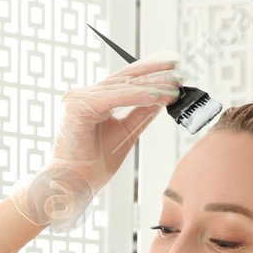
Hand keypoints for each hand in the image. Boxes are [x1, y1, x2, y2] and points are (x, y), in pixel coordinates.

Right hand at [12, 51, 184, 231]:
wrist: (73, 185)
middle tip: (179, 70)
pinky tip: (156, 96)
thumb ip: (141, 113)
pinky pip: (113, 98)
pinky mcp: (76, 107)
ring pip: (122, 87)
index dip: (149, 71)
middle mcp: (81, 96)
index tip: (174, 68)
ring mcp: (76, 99)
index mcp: (91, 101)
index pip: (124, 80)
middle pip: (124, 78)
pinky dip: (136, 96)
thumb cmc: (92, 166)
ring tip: (174, 85)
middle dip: (154, 72)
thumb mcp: (126, 133)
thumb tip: (163, 96)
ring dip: (151, 85)